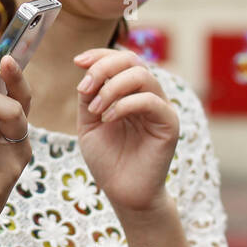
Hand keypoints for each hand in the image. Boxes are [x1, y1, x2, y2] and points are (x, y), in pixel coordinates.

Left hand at [74, 48, 178, 218]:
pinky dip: (125, 105)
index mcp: (130, 92)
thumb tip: (86, 69)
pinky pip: (151, 101)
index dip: (100, 54)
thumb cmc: (107, 158)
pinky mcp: (169, 124)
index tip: (77, 61)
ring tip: (95, 110)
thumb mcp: (89, 122)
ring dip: (111, 88)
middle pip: (132, 60)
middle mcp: (148, 95)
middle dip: (103, 68)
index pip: (121, 59)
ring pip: (142, 76)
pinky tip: (108, 119)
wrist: (122, 191)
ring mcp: (160, 108)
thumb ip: (89, 96)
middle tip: (84, 89)